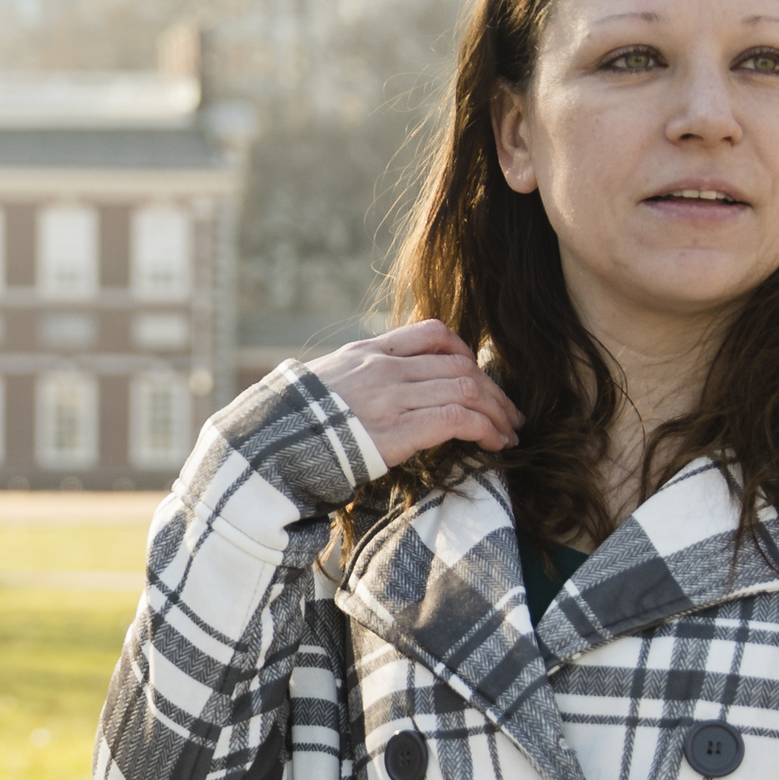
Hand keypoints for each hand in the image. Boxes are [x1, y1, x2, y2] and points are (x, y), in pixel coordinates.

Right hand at [302, 320, 521, 470]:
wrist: (268, 447)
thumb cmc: (289, 425)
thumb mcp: (322, 384)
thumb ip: (355, 380)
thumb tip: (370, 396)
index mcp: (367, 353)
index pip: (431, 333)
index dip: (464, 352)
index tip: (475, 376)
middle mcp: (384, 368)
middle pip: (460, 366)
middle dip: (493, 391)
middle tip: (510, 414)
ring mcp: (391, 397)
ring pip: (466, 390)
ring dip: (497, 413)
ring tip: (509, 433)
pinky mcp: (397, 431)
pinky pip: (457, 420)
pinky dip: (484, 429)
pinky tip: (494, 444)